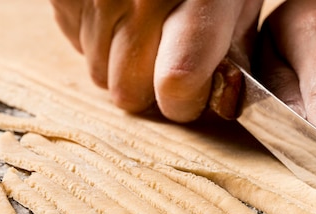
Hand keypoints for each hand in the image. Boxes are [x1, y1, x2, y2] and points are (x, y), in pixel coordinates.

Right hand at [49, 0, 263, 121]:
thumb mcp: (240, 3)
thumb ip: (235, 54)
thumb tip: (222, 102)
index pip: (178, 81)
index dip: (185, 102)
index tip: (193, 95)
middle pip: (129, 91)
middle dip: (149, 89)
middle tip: (166, 61)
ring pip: (99, 73)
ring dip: (122, 64)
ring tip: (144, 29)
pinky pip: (75, 43)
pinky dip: (97, 38)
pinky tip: (121, 12)